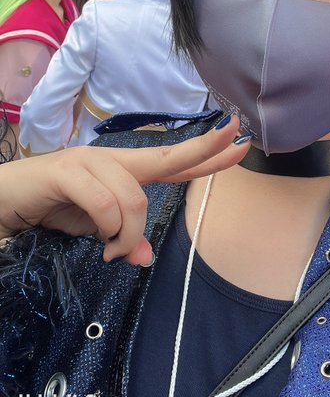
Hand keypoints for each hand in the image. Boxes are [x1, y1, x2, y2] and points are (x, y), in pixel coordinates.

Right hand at [0, 116, 248, 264]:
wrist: (4, 202)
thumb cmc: (51, 209)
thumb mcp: (96, 232)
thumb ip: (123, 237)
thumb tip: (144, 257)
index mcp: (125, 172)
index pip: (174, 163)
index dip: (207, 153)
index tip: (239, 141)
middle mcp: (113, 160)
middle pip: (166, 157)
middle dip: (205, 149)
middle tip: (238, 140)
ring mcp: (90, 161)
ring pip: (133, 196)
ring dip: (128, 233)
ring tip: (113, 251)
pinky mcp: (66, 171)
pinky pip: (103, 201)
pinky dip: (106, 228)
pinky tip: (99, 242)